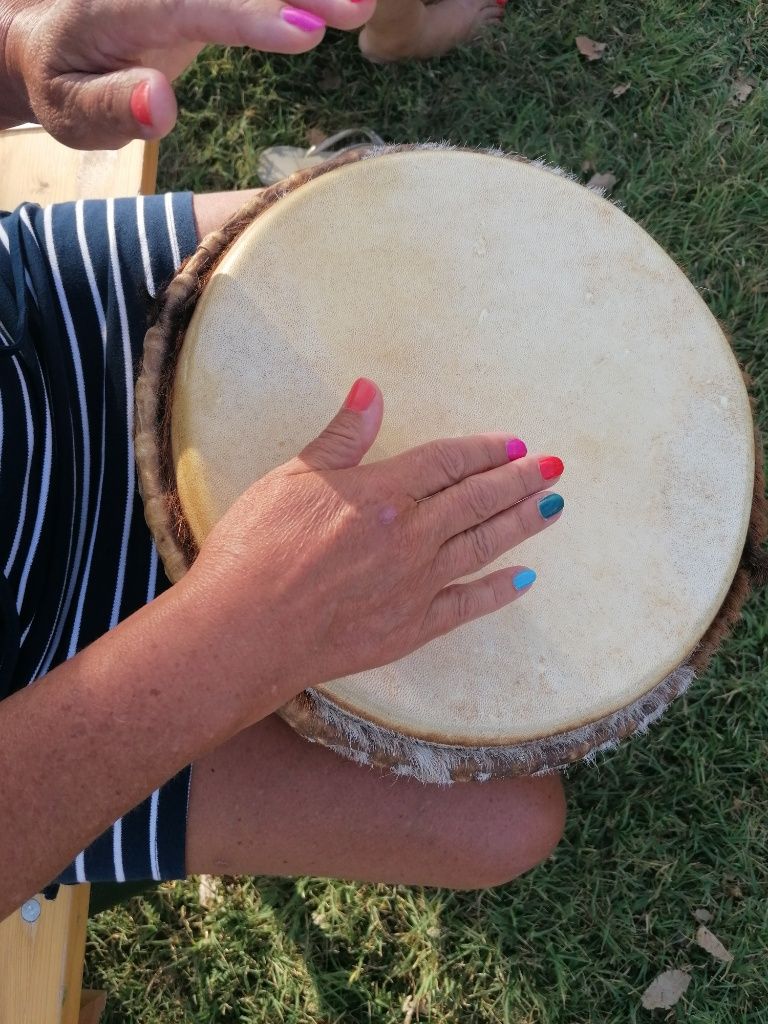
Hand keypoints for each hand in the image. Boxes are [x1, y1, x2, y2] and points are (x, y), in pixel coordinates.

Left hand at [1, 0, 374, 147]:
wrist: (46, 37)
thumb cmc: (64, 86)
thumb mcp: (71, 111)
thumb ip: (111, 108)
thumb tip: (161, 104)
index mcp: (119, 9)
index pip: (188, 6)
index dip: (249, 17)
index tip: (304, 30)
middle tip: (357, 8)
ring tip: (363, 5)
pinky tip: (339, 0)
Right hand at [188, 378, 564, 696]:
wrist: (243, 631)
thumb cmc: (256, 549)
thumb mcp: (293, 478)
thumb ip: (342, 436)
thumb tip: (372, 389)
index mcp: (384, 493)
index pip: (449, 462)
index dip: (485, 450)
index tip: (516, 443)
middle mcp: (412, 536)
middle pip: (478, 500)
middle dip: (520, 481)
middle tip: (555, 469)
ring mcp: (416, 585)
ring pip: (484, 547)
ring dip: (521, 525)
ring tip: (553, 508)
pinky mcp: (410, 628)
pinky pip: (467, 606)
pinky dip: (498, 592)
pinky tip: (524, 580)